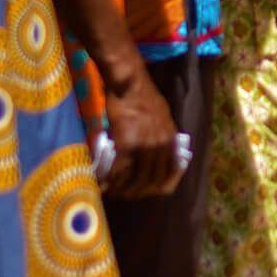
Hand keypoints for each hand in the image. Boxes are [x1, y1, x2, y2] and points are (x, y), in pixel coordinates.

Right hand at [100, 70, 180, 197]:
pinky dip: (112, 180)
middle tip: (124, 193)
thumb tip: (158, 155)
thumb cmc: (143, 96)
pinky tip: (105, 182)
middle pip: (151, 182)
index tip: (146, 190)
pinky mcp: (127, 144)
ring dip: (123, 189)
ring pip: (135, 180)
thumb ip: (163, 138)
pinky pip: (120, 171)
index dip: (158, 188)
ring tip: (112, 190)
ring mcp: (145, 147)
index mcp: (172, 141)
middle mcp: (161, 147)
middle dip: (137, 192)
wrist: (129, 84)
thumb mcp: (163, 118)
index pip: (171, 175)